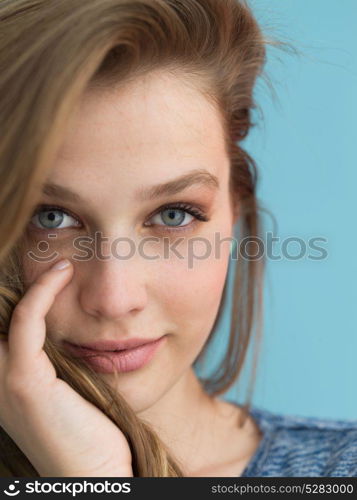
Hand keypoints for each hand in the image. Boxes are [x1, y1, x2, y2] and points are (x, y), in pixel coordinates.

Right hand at [0, 259, 132, 476]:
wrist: (97, 476)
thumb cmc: (89, 434)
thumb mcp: (71, 391)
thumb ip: (62, 362)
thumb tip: (75, 330)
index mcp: (5, 382)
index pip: (5, 329)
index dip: (24, 299)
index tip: (54, 273)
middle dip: (13, 295)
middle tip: (51, 265)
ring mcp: (3, 381)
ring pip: (5, 315)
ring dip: (33, 286)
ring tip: (58, 265)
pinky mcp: (24, 381)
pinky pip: (27, 322)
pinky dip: (43, 292)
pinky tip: (62, 272)